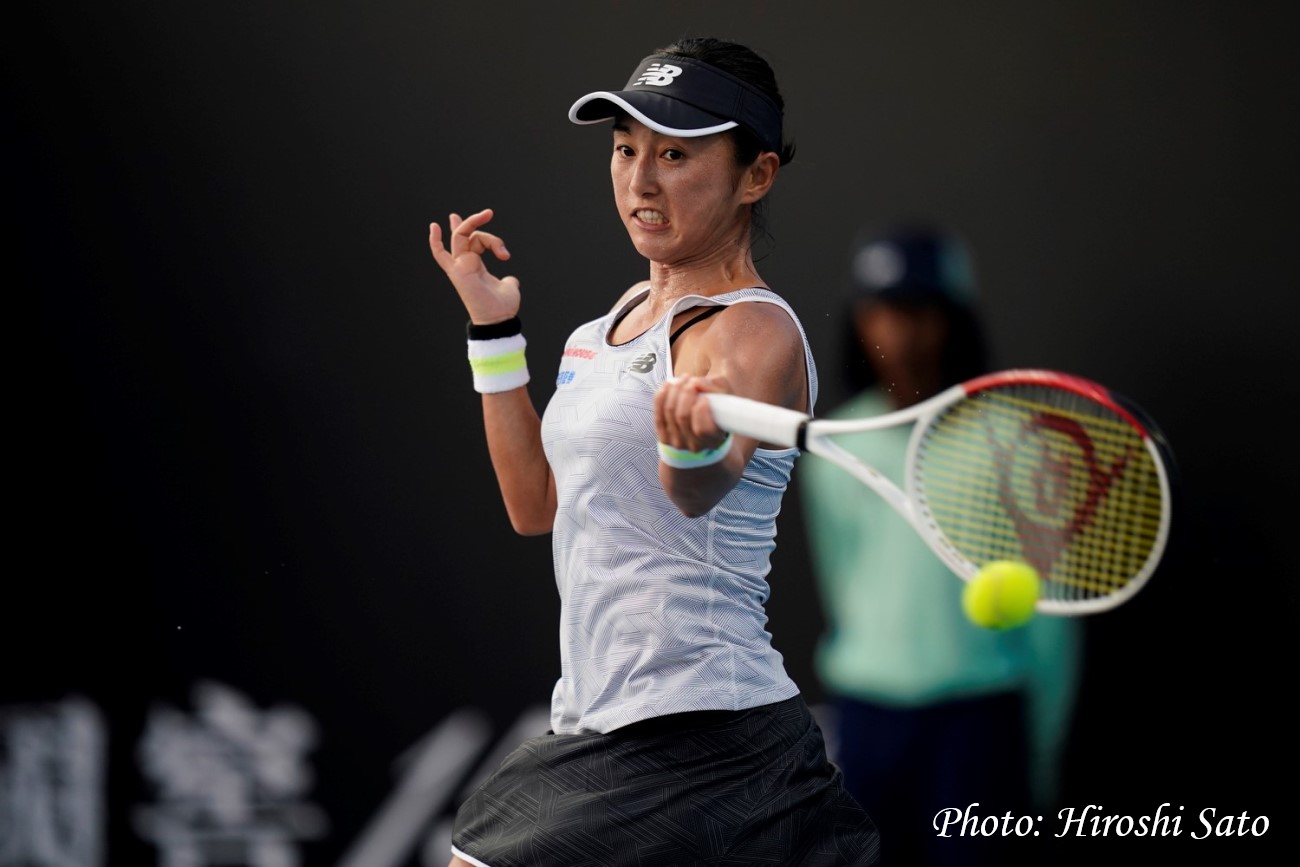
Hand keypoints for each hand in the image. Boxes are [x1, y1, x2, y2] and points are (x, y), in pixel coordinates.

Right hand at [428, 208, 520, 324]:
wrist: (499, 319)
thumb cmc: (502, 307)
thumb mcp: (509, 287)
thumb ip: (508, 280)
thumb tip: (512, 280)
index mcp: (475, 267)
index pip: (474, 241)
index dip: (488, 238)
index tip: (504, 255)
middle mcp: (465, 265)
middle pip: (466, 235)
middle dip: (475, 221)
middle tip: (489, 212)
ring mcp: (459, 267)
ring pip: (461, 236)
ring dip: (474, 223)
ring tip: (488, 214)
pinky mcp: (458, 271)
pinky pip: (440, 254)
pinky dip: (435, 241)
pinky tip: (434, 226)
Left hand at [654, 375, 731, 452]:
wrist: (702, 428)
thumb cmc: (716, 409)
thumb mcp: (723, 399)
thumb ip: (714, 389)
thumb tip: (696, 383)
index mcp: (714, 440)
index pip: (702, 429)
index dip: (701, 410)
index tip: (705, 397)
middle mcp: (695, 446)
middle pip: (683, 416)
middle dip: (686, 393)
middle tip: (691, 380)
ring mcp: (677, 443)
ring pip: (670, 412)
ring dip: (675, 390)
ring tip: (683, 379)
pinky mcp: (664, 437)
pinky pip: (658, 413)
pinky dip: (662, 396)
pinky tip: (669, 385)